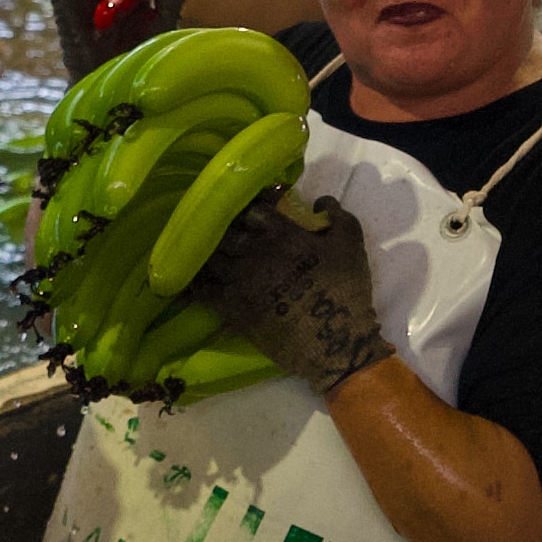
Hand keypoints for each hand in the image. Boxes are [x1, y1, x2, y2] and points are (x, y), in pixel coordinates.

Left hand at [197, 191, 392, 391]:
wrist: (335, 340)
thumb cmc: (347, 291)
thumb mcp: (352, 245)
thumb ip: (337, 216)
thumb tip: (320, 201)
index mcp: (282, 233)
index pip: (253, 209)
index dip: (249, 206)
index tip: (249, 209)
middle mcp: (256, 251)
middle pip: (225, 230)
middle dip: (223, 228)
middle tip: (222, 229)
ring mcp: (241, 279)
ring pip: (210, 256)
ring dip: (206, 252)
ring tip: (201, 251)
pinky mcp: (232, 307)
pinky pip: (203, 291)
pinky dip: (194, 284)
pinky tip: (189, 282)